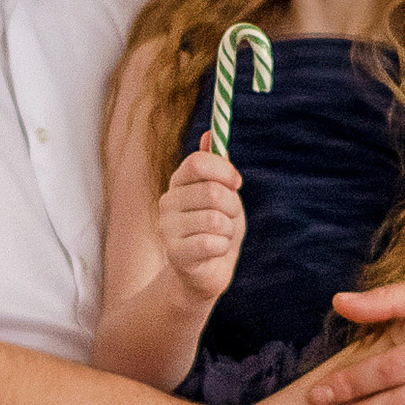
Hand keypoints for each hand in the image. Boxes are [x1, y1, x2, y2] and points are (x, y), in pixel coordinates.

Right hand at [157, 136, 245, 300]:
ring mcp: (167, 229)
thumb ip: (217, 167)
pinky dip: (222, 247)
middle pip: (212, 192)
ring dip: (228, 231)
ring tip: (220, 237)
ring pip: (216, 220)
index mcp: (179, 183)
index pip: (198, 163)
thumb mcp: (223, 195)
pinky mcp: (175, 254)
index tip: (236, 183)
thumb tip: (210, 132)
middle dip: (232, 207)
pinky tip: (215, 251)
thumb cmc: (218, 229)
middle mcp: (168, 203)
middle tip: (229, 218)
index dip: (224, 171)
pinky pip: (212, 242)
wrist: (208, 272)